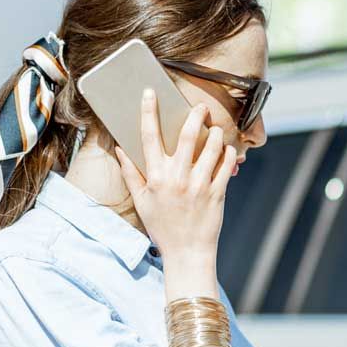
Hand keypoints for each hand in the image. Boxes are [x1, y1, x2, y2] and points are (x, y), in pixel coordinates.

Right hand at [110, 91, 238, 292]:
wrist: (187, 253)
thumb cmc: (162, 227)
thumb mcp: (141, 202)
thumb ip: (131, 173)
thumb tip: (119, 149)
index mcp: (155, 177)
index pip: (149, 137)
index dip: (148, 112)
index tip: (149, 93)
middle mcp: (177, 178)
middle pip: (186, 135)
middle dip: (194, 115)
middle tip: (200, 108)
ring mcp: (199, 185)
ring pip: (211, 146)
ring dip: (214, 133)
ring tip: (214, 131)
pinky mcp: (217, 193)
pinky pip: (226, 164)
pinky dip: (227, 153)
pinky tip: (224, 150)